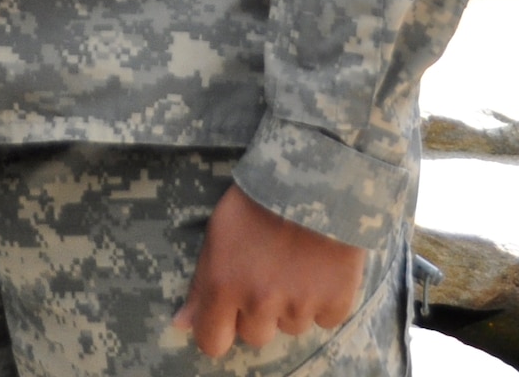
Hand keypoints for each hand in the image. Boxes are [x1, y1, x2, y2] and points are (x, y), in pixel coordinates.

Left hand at [172, 184, 367, 357]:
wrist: (314, 177)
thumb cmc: (256, 198)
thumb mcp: (217, 231)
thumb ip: (201, 284)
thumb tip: (181, 324)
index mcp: (224, 285)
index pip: (212, 342)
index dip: (218, 330)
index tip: (227, 316)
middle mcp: (260, 302)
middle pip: (254, 336)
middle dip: (257, 312)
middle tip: (266, 272)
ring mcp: (300, 305)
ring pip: (291, 327)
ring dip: (291, 304)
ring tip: (295, 262)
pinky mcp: (336, 303)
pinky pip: (325, 318)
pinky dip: (324, 300)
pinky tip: (320, 267)